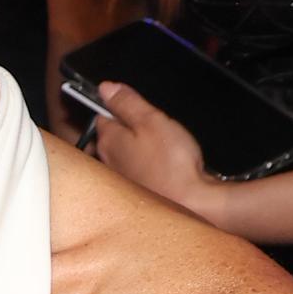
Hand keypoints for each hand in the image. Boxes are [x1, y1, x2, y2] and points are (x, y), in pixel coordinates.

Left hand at [92, 80, 221, 219]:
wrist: (191, 205)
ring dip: (138, 146)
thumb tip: (106, 88)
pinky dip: (147, 164)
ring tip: (160, 146)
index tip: (133, 104)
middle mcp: (107, 161)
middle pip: (112, 135)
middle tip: (153, 125)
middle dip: (128, 127)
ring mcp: (120, 177)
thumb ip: (128, 103)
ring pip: (125, 153)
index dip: (118, 106)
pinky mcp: (135, 190)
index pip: (102, 114)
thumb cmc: (172, 165)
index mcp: (108, 140)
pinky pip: (138, 169)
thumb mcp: (152, 121)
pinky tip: (162, 165)